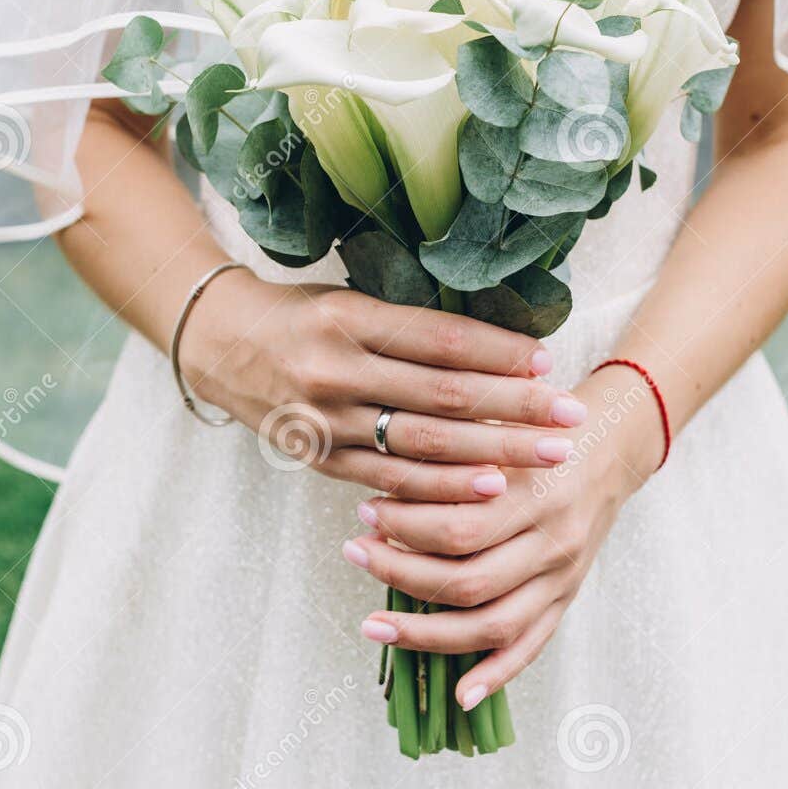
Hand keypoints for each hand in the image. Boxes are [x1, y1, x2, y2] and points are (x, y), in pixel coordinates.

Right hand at [178, 269, 589, 497]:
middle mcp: (335, 370)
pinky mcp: (321, 459)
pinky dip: (441, 489)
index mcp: (347, 318)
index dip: (497, 354)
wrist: (219, 345)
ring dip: (491, 455)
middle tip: (568, 417)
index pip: (440, 340)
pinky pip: (391, 481)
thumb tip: (498, 344)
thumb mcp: (350, 298)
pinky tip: (486, 490)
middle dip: (513, 409)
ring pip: (422, 446)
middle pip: (442, 396)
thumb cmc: (301, 314)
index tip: (547, 363)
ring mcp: (326, 421)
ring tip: (544, 458)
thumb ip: (411, 323)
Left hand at [341, 364, 663, 711]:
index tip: (365, 512)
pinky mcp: (567, 597)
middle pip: (468, 581)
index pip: (459, 527)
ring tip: (375, 624)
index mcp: (536, 492)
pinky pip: (532, 646)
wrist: (610, 446)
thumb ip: (455, 452)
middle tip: (356, 553)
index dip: (403, 527)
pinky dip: (496, 674)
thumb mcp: (503, 425)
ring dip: (425, 632)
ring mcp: (562, 576)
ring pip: (492, 623)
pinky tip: (458, 694)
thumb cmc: (542, 430)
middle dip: (400, 575)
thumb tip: (383, 481)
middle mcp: (553, 540)